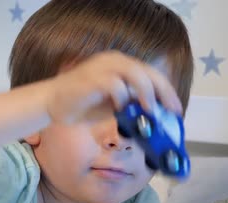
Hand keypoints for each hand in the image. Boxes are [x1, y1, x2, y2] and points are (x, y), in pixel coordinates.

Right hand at [45, 50, 182, 123]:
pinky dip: (123, 99)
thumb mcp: (114, 106)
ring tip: (150, 111)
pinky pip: (115, 85)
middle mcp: (114, 61)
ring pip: (135, 74)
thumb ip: (132, 104)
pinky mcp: (92, 78)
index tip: (176, 110)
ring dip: (146, 93)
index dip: (167, 92)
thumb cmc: (82, 105)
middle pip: (148, 72)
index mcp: (121, 65)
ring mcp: (102, 67)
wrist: (52, 103)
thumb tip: (155, 116)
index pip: (151, 74)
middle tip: (169, 112)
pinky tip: (122, 111)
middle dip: (163, 93)